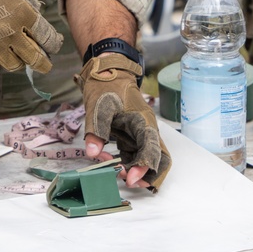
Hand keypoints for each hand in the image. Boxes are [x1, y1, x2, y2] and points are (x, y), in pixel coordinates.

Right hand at [0, 0, 61, 71]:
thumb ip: (28, 3)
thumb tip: (38, 15)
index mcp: (24, 14)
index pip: (48, 38)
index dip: (53, 44)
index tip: (53, 45)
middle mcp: (11, 32)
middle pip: (35, 58)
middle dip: (43, 63)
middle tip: (44, 64)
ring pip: (13, 65)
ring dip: (18, 61)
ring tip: (16, 55)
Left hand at [75, 54, 170, 190]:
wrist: (107, 70)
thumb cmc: (106, 85)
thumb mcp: (97, 105)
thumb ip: (96, 130)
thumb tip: (93, 154)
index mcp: (144, 123)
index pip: (152, 150)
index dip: (144, 167)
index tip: (129, 178)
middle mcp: (147, 131)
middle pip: (159, 160)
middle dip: (147, 175)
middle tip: (127, 181)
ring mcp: (140, 134)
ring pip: (146, 159)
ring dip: (134, 169)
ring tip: (114, 172)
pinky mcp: (131, 136)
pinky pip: (134, 155)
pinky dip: (126, 163)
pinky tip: (109, 163)